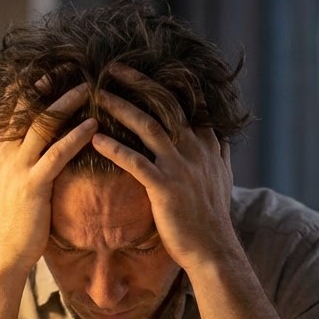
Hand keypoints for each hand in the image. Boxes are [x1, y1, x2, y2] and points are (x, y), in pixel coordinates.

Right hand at [0, 84, 95, 272]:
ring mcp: (17, 169)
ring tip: (88, 88)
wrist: (3, 253)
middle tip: (71, 66)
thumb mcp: (7, 184)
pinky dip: (75, 137)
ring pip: (41, 125)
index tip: (49, 68)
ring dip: (66, 103)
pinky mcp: (33, 186)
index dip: (28, 86)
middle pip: (25, 108)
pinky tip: (93, 126)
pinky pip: (56, 155)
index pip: (10, 108)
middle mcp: (4, 154)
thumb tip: (27, 145)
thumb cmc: (12, 221)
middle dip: (47, 84)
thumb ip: (15, 161)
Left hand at [90, 67, 237, 274]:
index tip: (142, 67)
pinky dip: (115, 148)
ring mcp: (180, 167)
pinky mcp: (165, 188)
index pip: (187, 103)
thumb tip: (221, 135)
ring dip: (121, 107)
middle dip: (138, 82)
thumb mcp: (223, 178)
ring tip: (99, 94)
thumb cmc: (212, 218)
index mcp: (205, 144)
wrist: (213, 251)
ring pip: (149, 126)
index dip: (164, 82)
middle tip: (112, 67)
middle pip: (165, 104)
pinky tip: (95, 139)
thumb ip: (219, 153)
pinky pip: (136, 162)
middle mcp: (194, 149)